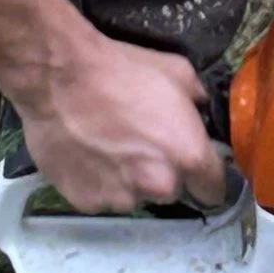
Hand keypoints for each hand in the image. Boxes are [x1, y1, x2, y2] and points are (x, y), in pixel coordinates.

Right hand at [14, 13, 229, 214]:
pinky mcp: (87, 202)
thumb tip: (201, 108)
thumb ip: (197, 99)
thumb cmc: (120, 70)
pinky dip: (98, 182)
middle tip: (141, 143)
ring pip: (135, 196)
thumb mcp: (176, 71)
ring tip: (108, 147)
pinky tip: (87, 154)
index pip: (214, 189)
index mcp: (188, 156)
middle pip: (172, 190)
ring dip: (129, 179)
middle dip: (162, 172)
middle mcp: (159, 185)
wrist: (59, 78)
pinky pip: (101, 197)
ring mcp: (121, 198)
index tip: (196, 166)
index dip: (206, 177)